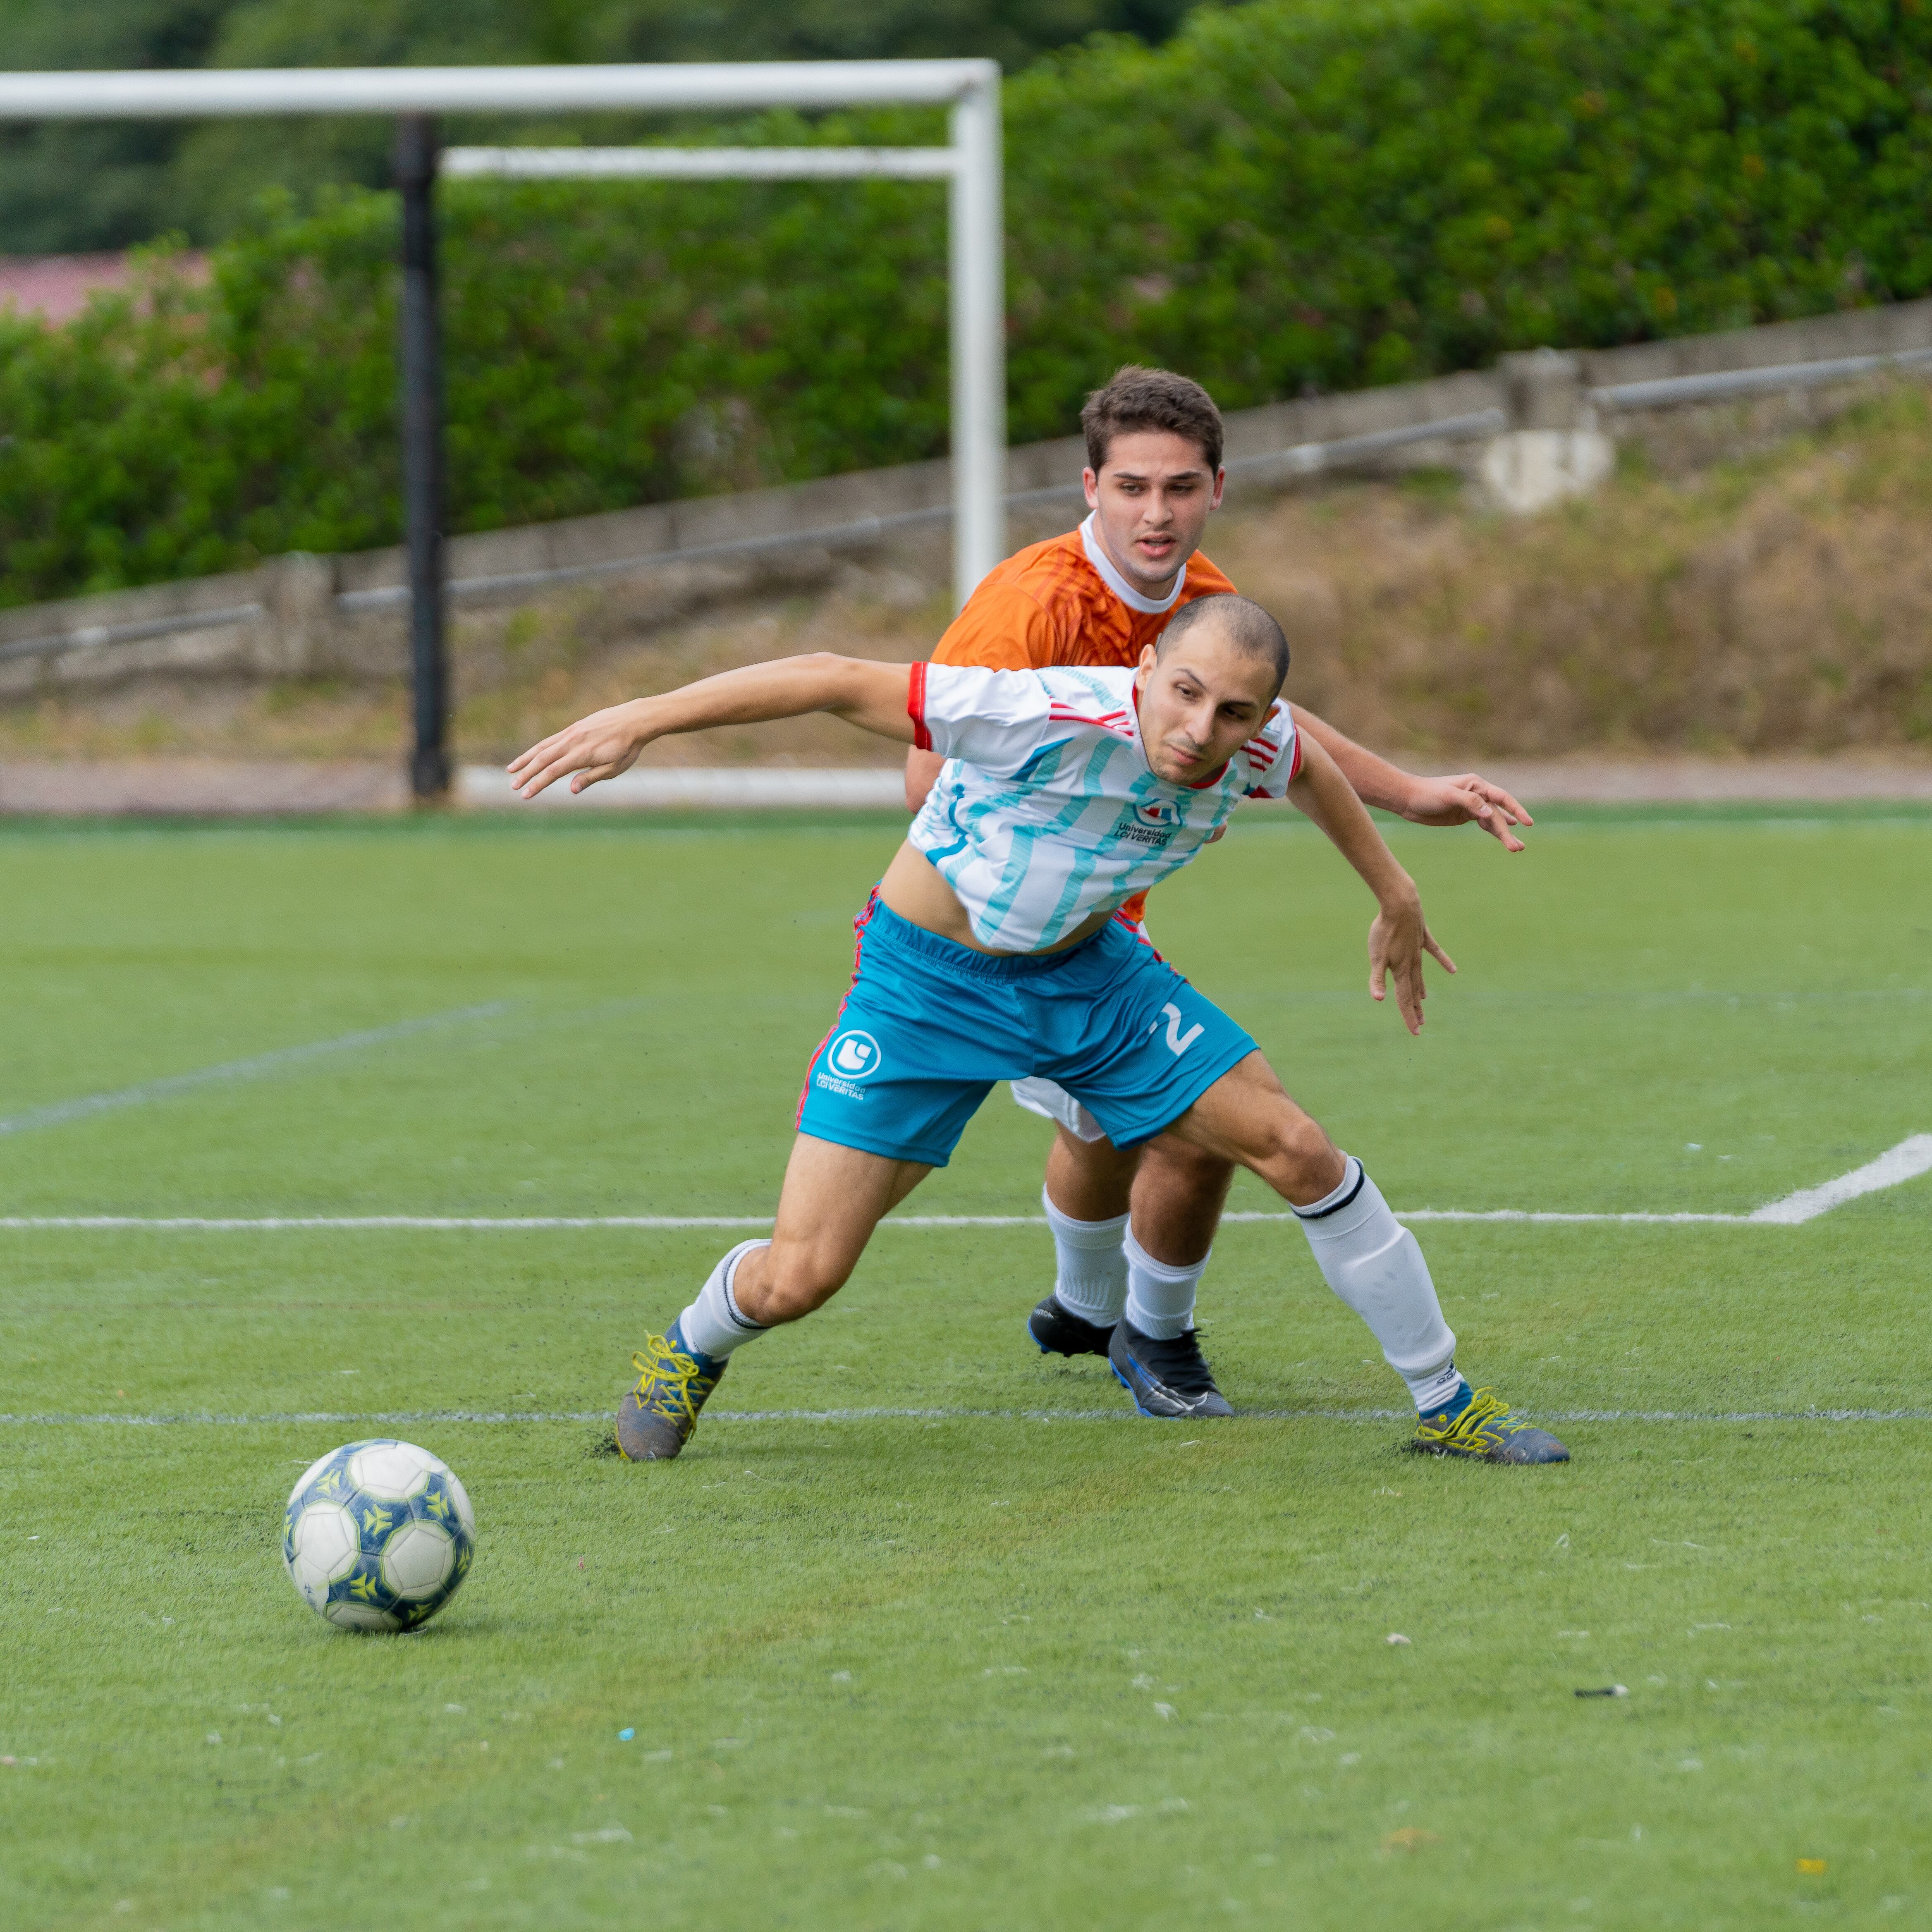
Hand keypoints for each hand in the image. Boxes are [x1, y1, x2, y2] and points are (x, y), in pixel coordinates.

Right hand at [507, 701, 650, 798]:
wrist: (635, 720)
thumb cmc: (628, 748)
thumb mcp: (614, 768)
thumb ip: (591, 778)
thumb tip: (570, 790)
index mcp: (581, 754)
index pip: (553, 772)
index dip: (537, 784)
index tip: (525, 795)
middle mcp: (572, 741)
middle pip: (542, 759)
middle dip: (526, 773)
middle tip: (513, 786)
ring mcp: (571, 732)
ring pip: (542, 746)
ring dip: (526, 758)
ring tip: (511, 769)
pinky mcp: (574, 727)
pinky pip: (551, 739)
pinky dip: (538, 748)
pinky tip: (533, 755)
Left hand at [1368, 893, 1456, 1035]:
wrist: (1400, 905)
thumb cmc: (1385, 931)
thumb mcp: (1376, 957)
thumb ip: (1377, 980)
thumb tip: (1378, 1000)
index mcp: (1400, 970)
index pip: (1404, 999)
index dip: (1408, 1017)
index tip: (1415, 1032)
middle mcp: (1411, 963)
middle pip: (1412, 991)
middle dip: (1414, 1009)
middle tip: (1419, 1025)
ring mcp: (1419, 950)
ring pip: (1420, 975)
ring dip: (1421, 990)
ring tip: (1423, 1002)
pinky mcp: (1423, 937)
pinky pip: (1435, 952)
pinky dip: (1443, 961)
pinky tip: (1452, 970)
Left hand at [1400, 774, 1532, 852]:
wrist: (1408, 800)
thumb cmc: (1427, 793)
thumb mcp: (1448, 795)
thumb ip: (1469, 802)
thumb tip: (1490, 812)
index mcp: (1476, 785)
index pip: (1501, 798)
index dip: (1516, 810)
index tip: (1527, 823)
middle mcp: (1477, 794)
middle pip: (1498, 814)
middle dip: (1507, 831)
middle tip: (1518, 848)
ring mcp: (1472, 806)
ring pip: (1493, 821)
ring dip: (1504, 834)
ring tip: (1516, 848)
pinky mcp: (1465, 816)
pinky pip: (1484, 824)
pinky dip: (1494, 830)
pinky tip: (1506, 834)